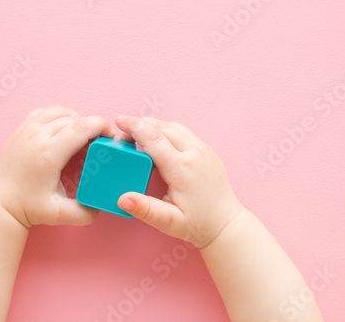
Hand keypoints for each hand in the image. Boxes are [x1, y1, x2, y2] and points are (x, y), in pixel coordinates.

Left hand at [0, 106, 114, 227]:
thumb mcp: (61, 214)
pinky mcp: (19, 130)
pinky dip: (58, 116)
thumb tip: (103, 203)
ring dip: (75, 119)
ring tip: (82, 136)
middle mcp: (36, 137)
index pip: (81, 127)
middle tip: (98, 142)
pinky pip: (44, 112)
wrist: (0, 205)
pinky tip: (63, 131)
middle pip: (73, 118)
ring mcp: (25, 131)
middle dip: (91, 126)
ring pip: (59, 111)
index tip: (109, 135)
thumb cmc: (29, 208)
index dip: (101, 126)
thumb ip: (86, 212)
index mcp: (48, 154)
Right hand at [115, 116, 243, 248]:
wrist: (226, 223)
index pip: (154, 138)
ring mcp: (203, 150)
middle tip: (121, 127)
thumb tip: (122, 199)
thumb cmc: (198, 223)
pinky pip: (184, 132)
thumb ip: (145, 210)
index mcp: (182, 169)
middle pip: (162, 127)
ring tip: (136, 131)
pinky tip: (156, 138)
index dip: (134, 127)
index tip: (118, 121)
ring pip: (174, 127)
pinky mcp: (206, 151)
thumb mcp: (168, 222)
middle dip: (140, 124)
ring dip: (153, 125)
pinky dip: (166, 130)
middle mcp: (194, 153)